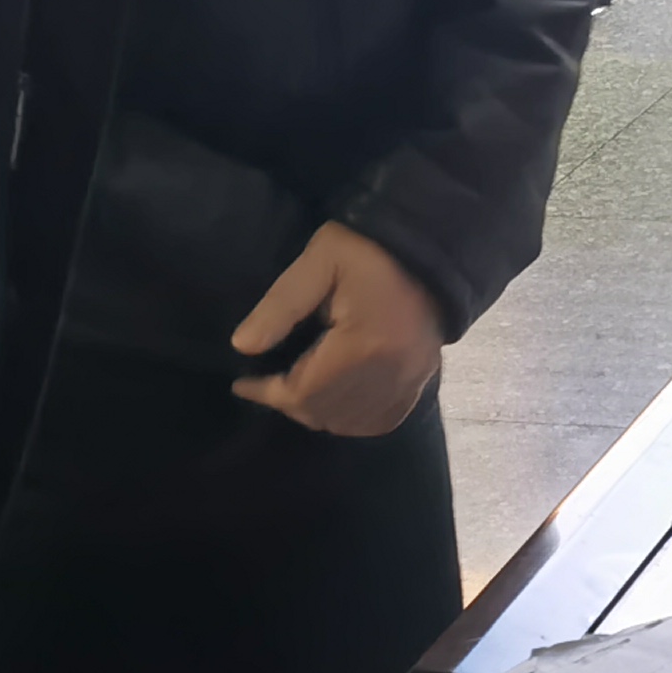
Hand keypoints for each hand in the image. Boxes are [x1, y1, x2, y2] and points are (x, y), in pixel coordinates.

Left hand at [231, 220, 444, 436]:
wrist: (430, 249)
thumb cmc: (368, 250)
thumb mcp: (318, 261)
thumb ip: (280, 305)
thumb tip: (244, 347)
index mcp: (363, 344)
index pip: (304, 390)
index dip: (267, 393)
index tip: (241, 383)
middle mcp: (390, 373)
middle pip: (325, 412)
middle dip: (288, 403)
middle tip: (265, 385)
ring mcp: (409, 381)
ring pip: (351, 423)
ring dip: (316, 413)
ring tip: (295, 391)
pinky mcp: (421, 382)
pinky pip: (380, 421)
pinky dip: (351, 420)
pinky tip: (333, 402)